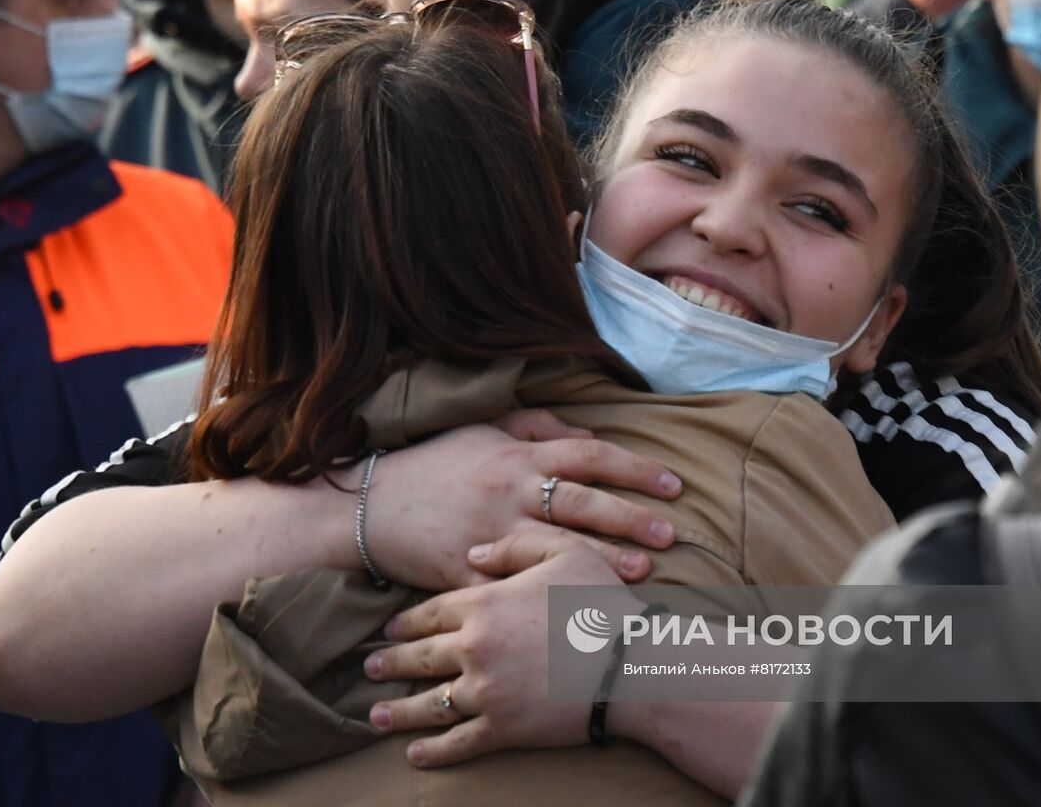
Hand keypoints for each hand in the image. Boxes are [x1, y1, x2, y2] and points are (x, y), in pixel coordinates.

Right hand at [363, 412, 681, 590]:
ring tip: (642, 574)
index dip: (635, 469)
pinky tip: (576, 613)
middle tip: (671, 534)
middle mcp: (509, 490)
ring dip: (603, 560)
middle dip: (631, 518)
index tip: (673, 485)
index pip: (590, 455)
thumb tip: (589, 434)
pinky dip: (544, 600)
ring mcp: (489, 532)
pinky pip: (512, 587)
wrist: (367, 504)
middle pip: (582, 502)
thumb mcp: (482, 432)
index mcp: (517, 455)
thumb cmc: (430, 465)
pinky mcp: (467, 570)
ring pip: (557, 546)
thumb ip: (537, 426)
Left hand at [363, 529, 633, 766]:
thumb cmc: (602, 604)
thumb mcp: (563, 552)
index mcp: (482, 604)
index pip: (429, 613)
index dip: (406, 622)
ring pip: (428, 703)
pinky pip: (457, 742)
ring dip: (398, 712)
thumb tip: (471, 555)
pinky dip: (432, 751)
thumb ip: (513, 546)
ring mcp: (484, 691)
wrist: (631, 665)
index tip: (389, 630)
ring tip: (375, 716)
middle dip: (390, 663)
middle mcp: (473, 648)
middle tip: (369, 667)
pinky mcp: (501, 728)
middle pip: (419, 657)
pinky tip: (414, 755)